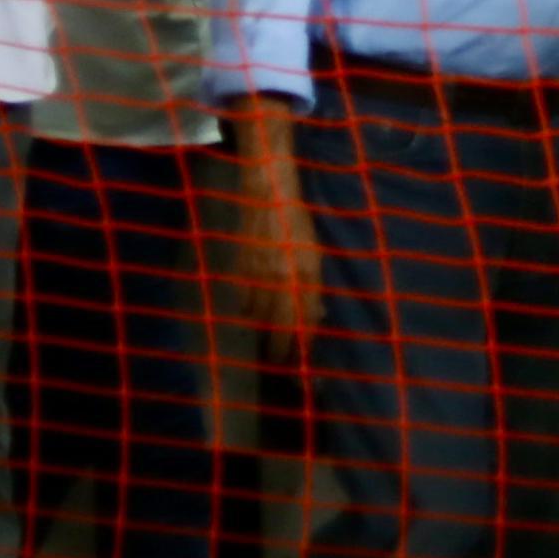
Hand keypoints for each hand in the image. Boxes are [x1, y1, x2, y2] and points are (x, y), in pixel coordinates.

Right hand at [224, 129, 324, 342]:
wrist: (268, 196)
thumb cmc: (297, 224)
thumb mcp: (314, 252)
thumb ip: (314, 284)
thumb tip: (317, 315)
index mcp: (308, 272)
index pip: (306, 318)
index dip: (303, 340)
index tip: (301, 357)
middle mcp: (284, 277)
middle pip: (282, 324)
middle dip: (281, 347)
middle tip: (280, 361)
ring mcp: (260, 274)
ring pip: (260, 316)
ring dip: (264, 329)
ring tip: (267, 338)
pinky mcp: (242, 269)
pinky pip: (244, 301)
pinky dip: (249, 311)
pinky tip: (253, 314)